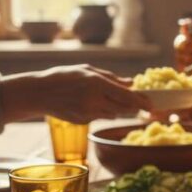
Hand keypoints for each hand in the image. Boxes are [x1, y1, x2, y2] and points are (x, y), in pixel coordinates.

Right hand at [0, 64, 150, 123]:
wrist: (39, 93)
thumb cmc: (64, 76)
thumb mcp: (88, 70)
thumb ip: (111, 78)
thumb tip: (131, 82)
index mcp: (97, 84)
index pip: (127, 96)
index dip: (142, 102)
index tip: (151, 105)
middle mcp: (95, 100)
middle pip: (124, 108)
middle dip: (133, 107)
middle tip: (140, 104)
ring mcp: (88, 113)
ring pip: (113, 114)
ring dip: (116, 108)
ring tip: (104, 97)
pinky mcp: (83, 121)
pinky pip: (100, 117)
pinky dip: (101, 111)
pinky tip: (88, 103)